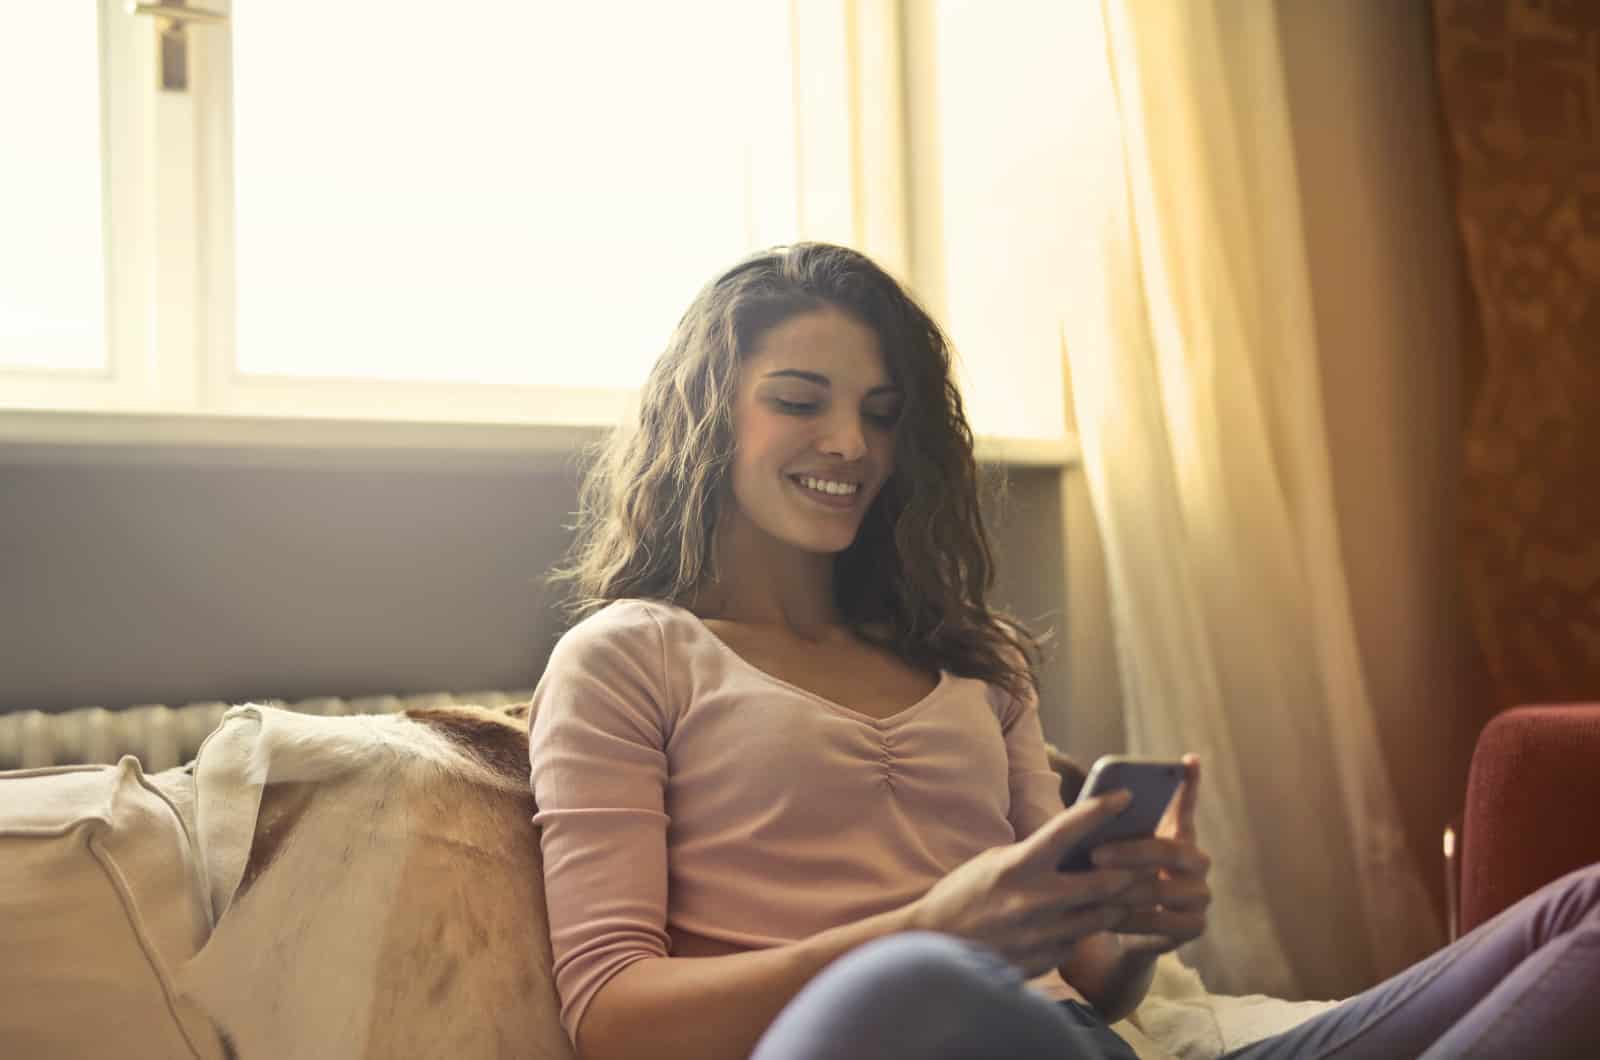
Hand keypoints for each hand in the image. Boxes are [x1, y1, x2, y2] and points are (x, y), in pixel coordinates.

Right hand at [907, 791, 1143, 978]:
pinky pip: (1079, 942)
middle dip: (1132, 872)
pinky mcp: (1045, 960)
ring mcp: (1041, 934)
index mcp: (1018, 866)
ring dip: (1116, 904)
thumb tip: (1077, 847)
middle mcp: (1033, 900)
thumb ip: (1035, 857)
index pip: (1067, 830)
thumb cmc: (964, 895)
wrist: (936, 944)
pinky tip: (1079, 922)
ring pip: (1102, 917)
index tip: (1125, 795)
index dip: (1100, 809)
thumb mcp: (995, 862)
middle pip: (1105, 884)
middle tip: (1147, 863)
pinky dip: (1084, 930)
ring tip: (1126, 892)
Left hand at [1090, 753, 1210, 955]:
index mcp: (1178, 834)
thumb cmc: (1111, 878)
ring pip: (1165, 890)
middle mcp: (1197, 862)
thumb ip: (1109, 830)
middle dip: (1132, 852)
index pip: (1186, 804)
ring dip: (1126, 890)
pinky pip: (1164, 924)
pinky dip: (1134, 921)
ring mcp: (1200, 895)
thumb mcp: (1107, 850)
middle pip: (1172, 850)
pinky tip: (1109, 918)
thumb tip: (1093, 804)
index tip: (1187, 760)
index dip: (1189, 783)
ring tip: (1094, 889)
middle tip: (1095, 854)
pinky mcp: (1195, 927)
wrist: (1119, 928)